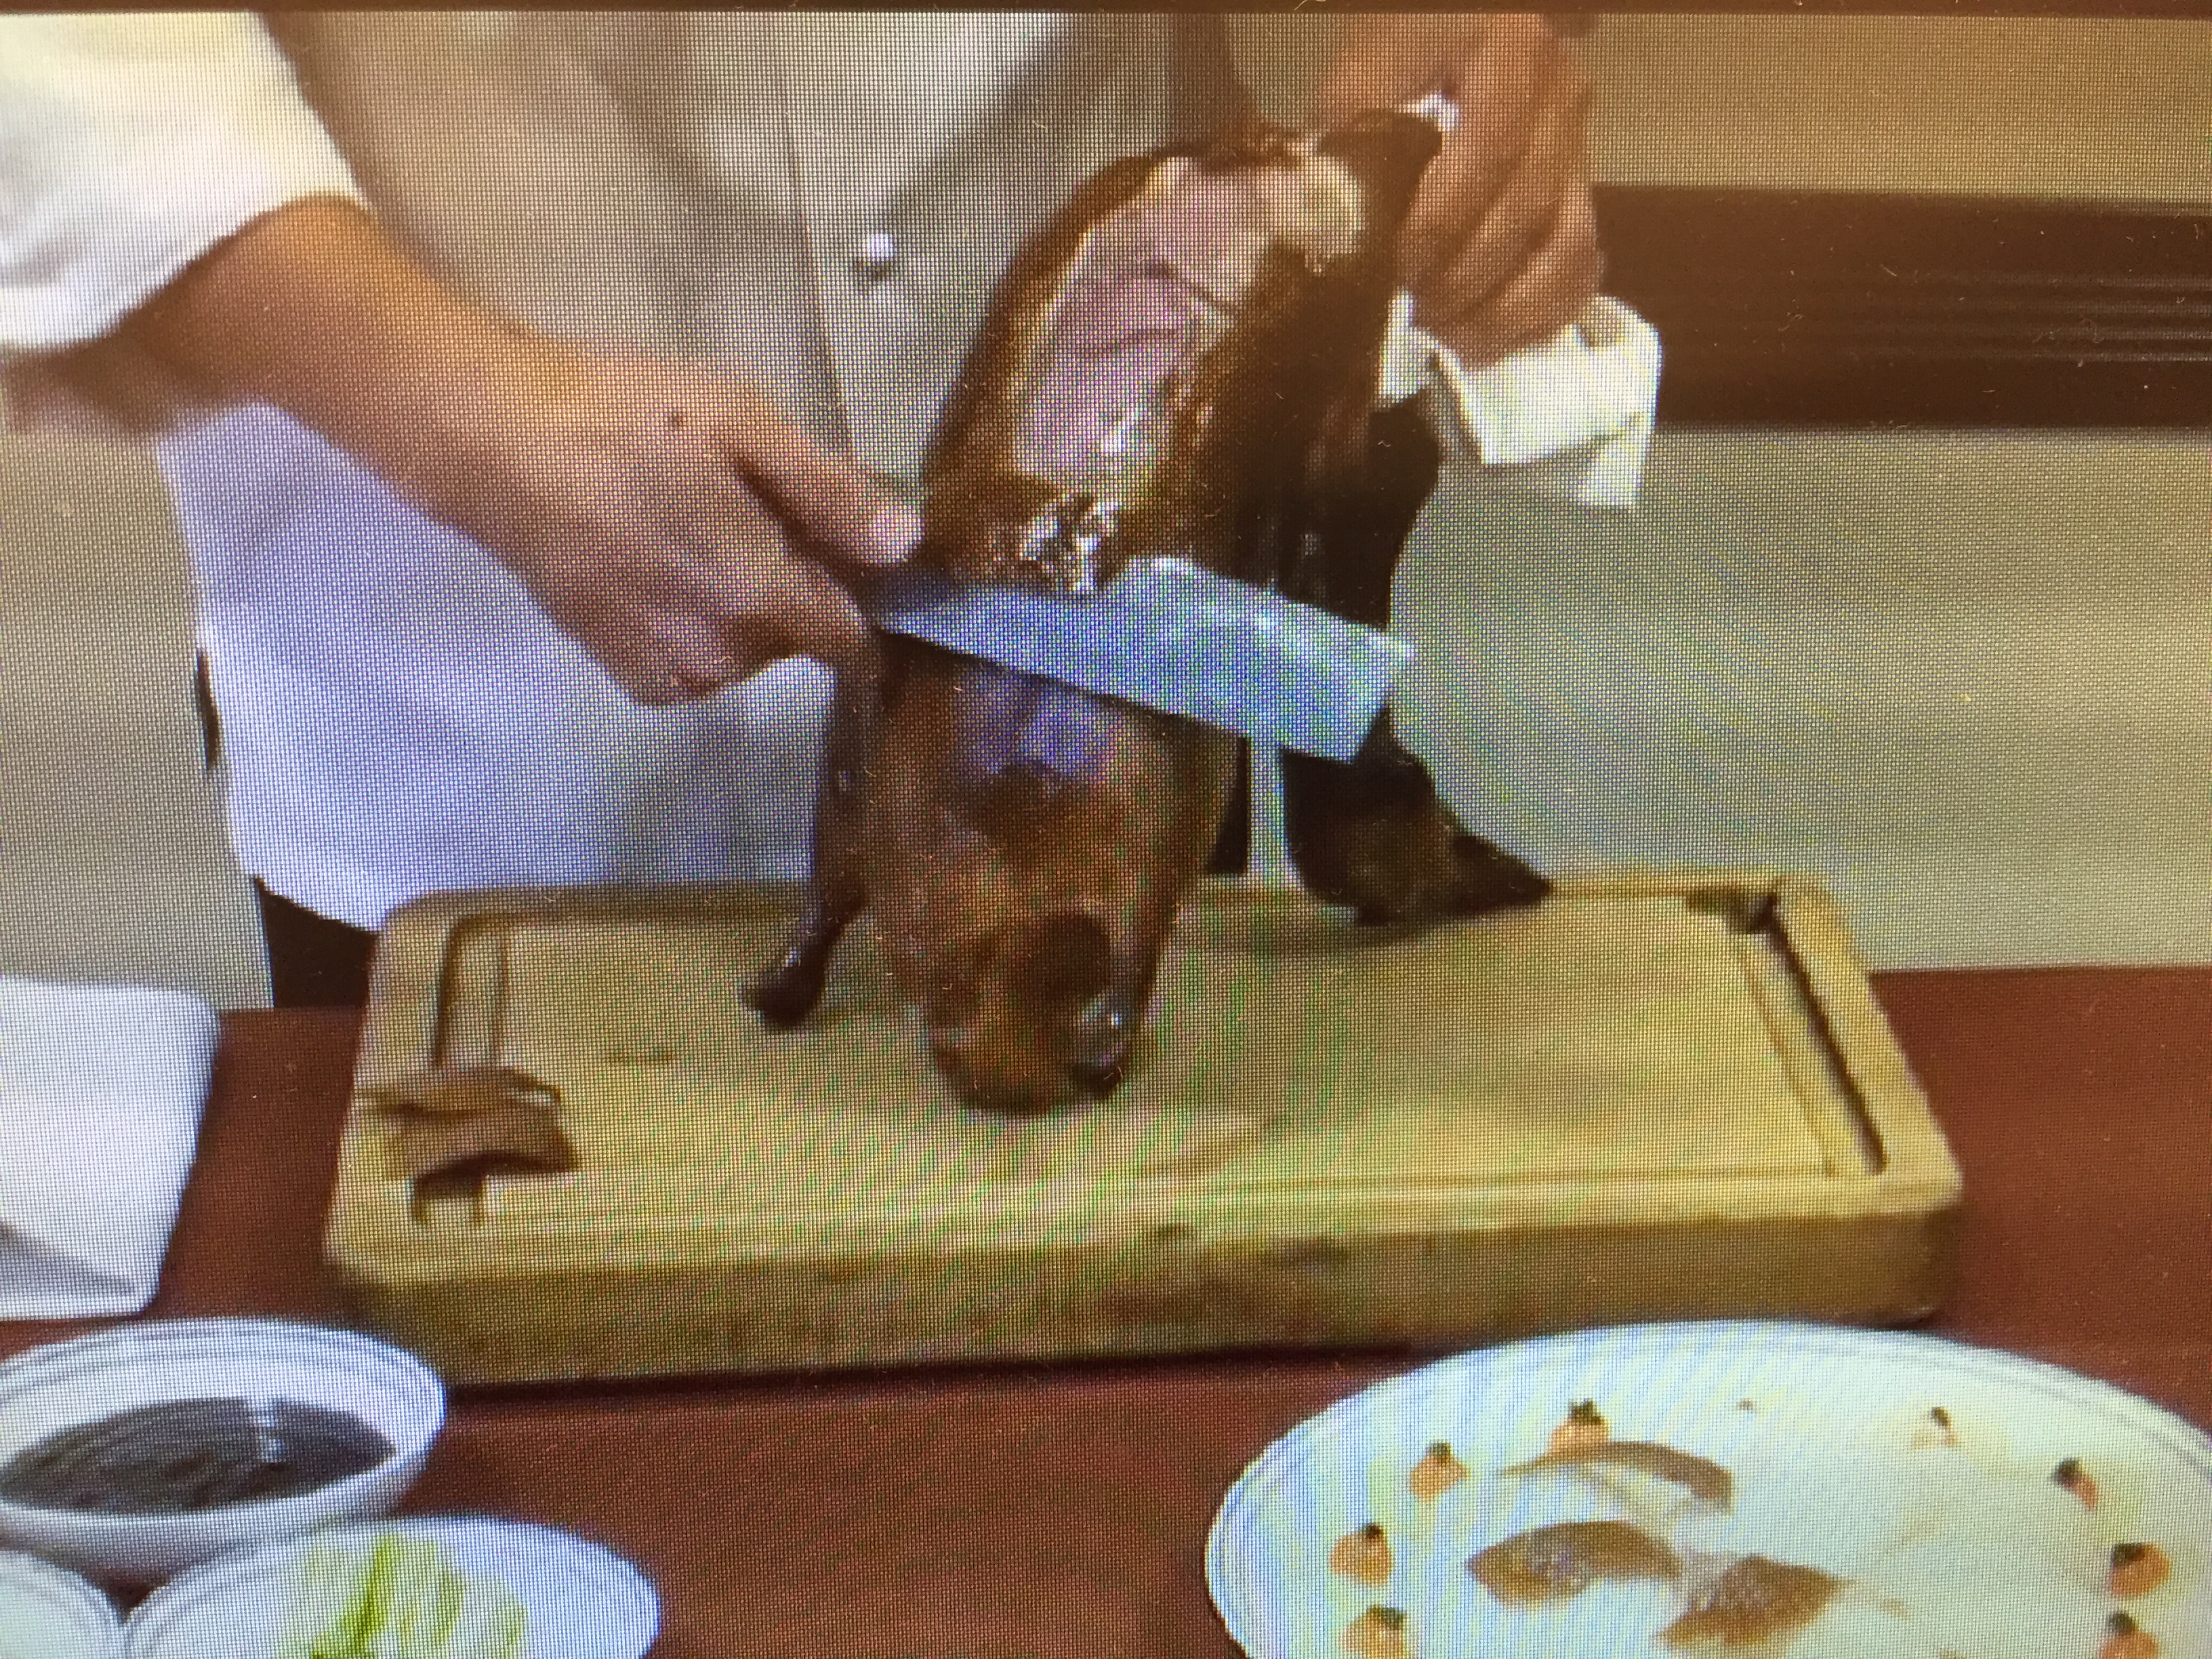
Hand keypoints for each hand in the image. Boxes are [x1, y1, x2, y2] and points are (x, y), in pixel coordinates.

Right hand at [125, 197, 920, 704]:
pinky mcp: (624, 675)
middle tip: (745, 506)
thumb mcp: (745, 427)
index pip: (853, 635)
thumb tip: (907, 549)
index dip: (858, 589)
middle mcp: (721, 661)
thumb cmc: (625, 418)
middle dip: (792, 584)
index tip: (836, 539)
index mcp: (761, 604)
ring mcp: (667, 675)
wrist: (493, 445)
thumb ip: (832, 496)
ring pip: (746, 651)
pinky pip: (695, 660)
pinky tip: (657, 560)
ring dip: (740, 603)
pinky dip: (692, 621)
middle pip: (798, 639)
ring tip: (693, 524)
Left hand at [1318, 13, 1601, 364]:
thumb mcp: (1369, 62)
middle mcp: (1561, 107)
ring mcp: (1580, 155)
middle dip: (1460, 281)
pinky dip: (1535, 318)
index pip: (1487, 161)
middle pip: (1523, 217)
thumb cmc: (1410, 34)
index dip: (1438, 229)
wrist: (1471, 18)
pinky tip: (1481, 340)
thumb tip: (1312, 214)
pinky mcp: (1580, 197)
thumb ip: (1347, 133)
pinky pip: (1578, 273)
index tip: (1390, 268)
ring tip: (1444, 333)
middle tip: (1405, 312)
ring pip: (1564, 254)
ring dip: (1501, 312)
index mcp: (1513, 59)